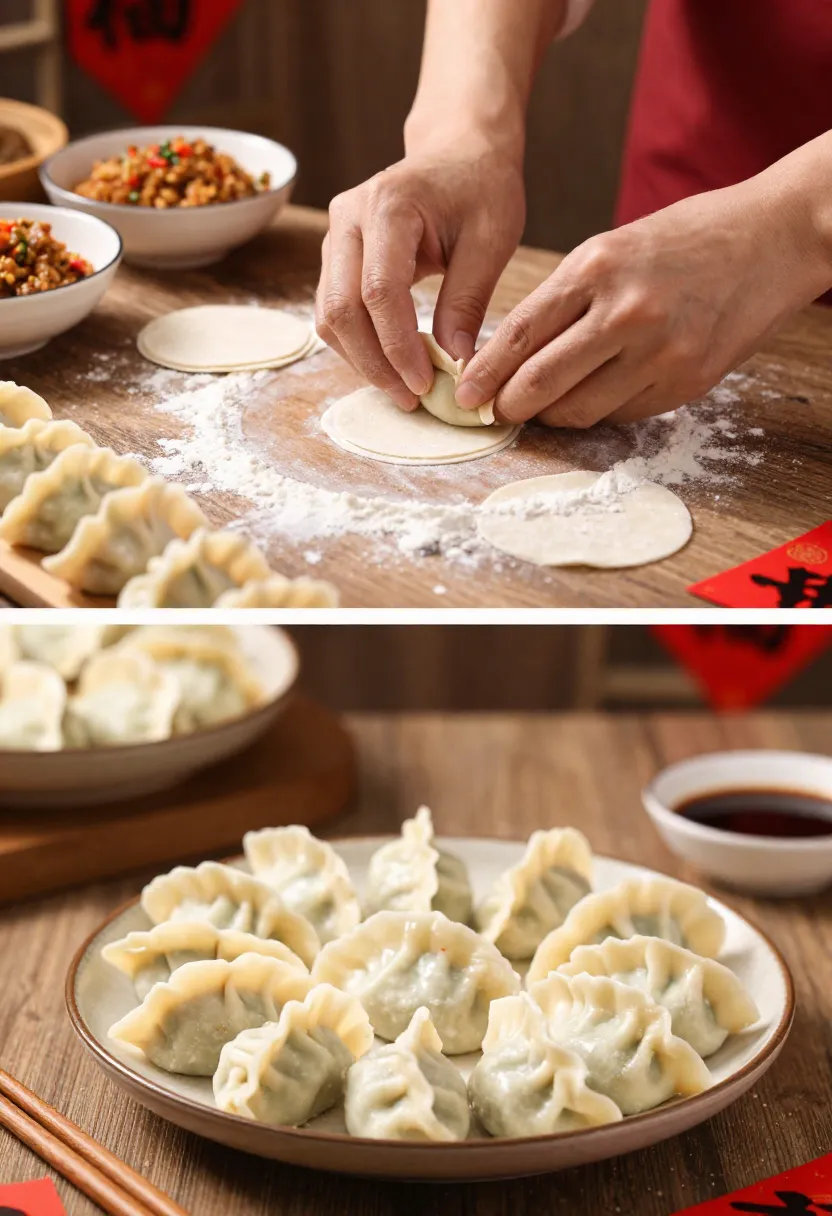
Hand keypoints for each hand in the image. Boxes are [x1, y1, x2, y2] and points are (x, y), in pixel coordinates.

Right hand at [315, 145, 524, 409]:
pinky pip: (335, 311)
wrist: (459, 151)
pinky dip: (359, 344)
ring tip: (404, 388)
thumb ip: (468, 300)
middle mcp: (348, 218)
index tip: (425, 384)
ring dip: (362, 360)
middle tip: (411, 399)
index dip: (398, 346)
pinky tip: (393, 364)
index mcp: (389, 205)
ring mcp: (336, 236)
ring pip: (329, 315)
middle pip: (340, 308)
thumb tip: (454, 363)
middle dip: (374, 363)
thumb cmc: (481, 188)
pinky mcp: (336, 255)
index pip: (379, 292)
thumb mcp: (492, 240)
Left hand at [456, 181, 831, 427]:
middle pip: (540, 383)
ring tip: (548, 404)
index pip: (519, 335)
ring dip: (553, 415)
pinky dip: (601, 411)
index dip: (484, 374)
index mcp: (597, 267)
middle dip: (509, 405)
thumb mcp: (614, 247)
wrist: (774, 238)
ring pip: (578, 410)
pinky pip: (622, 414)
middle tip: (497, 412)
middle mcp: (625, 311)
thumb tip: (513, 355)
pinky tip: (601, 393)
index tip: (465, 395)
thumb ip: (566, 299)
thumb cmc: (687, 239)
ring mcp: (659, 351)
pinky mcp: (686, 382)